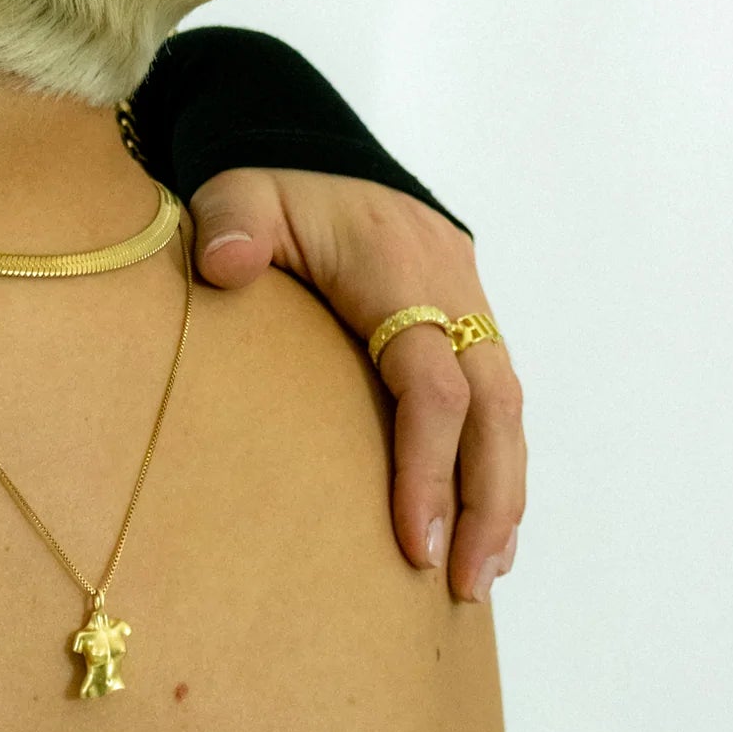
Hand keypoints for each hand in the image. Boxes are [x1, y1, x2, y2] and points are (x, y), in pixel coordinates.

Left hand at [187, 167, 523, 603]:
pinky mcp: (465, 318)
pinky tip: (482, 525)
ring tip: (480, 574)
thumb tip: (225, 265)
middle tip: (463, 583)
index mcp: (400, 268)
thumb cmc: (274, 184)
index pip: (432, 381)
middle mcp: (450, 288)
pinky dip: (496, 462)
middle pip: (494, 405)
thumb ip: (232, 224)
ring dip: (500, 492)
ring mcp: (466, 302)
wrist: (314, 148)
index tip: (413, 540)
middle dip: (486, 499)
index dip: (429, 463)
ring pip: (507, 408)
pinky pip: (496, 398)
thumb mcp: (240, 192)